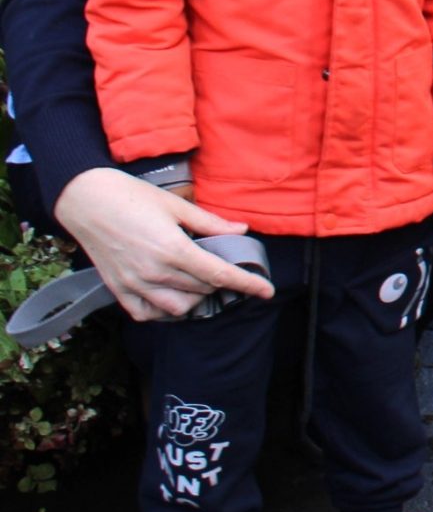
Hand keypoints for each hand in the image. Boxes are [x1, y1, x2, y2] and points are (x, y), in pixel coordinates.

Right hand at [51, 167, 275, 320]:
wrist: (86, 200)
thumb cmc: (132, 197)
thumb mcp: (177, 206)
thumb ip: (210, 223)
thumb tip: (242, 230)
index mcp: (174, 250)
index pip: (220, 275)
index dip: (248, 284)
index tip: (267, 291)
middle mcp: (155, 272)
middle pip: (203, 290)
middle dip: (220, 283)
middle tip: (223, 269)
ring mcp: (135, 284)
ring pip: (178, 308)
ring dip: (196, 299)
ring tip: (199, 282)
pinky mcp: (118, 289)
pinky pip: (147, 314)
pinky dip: (164, 312)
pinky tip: (172, 297)